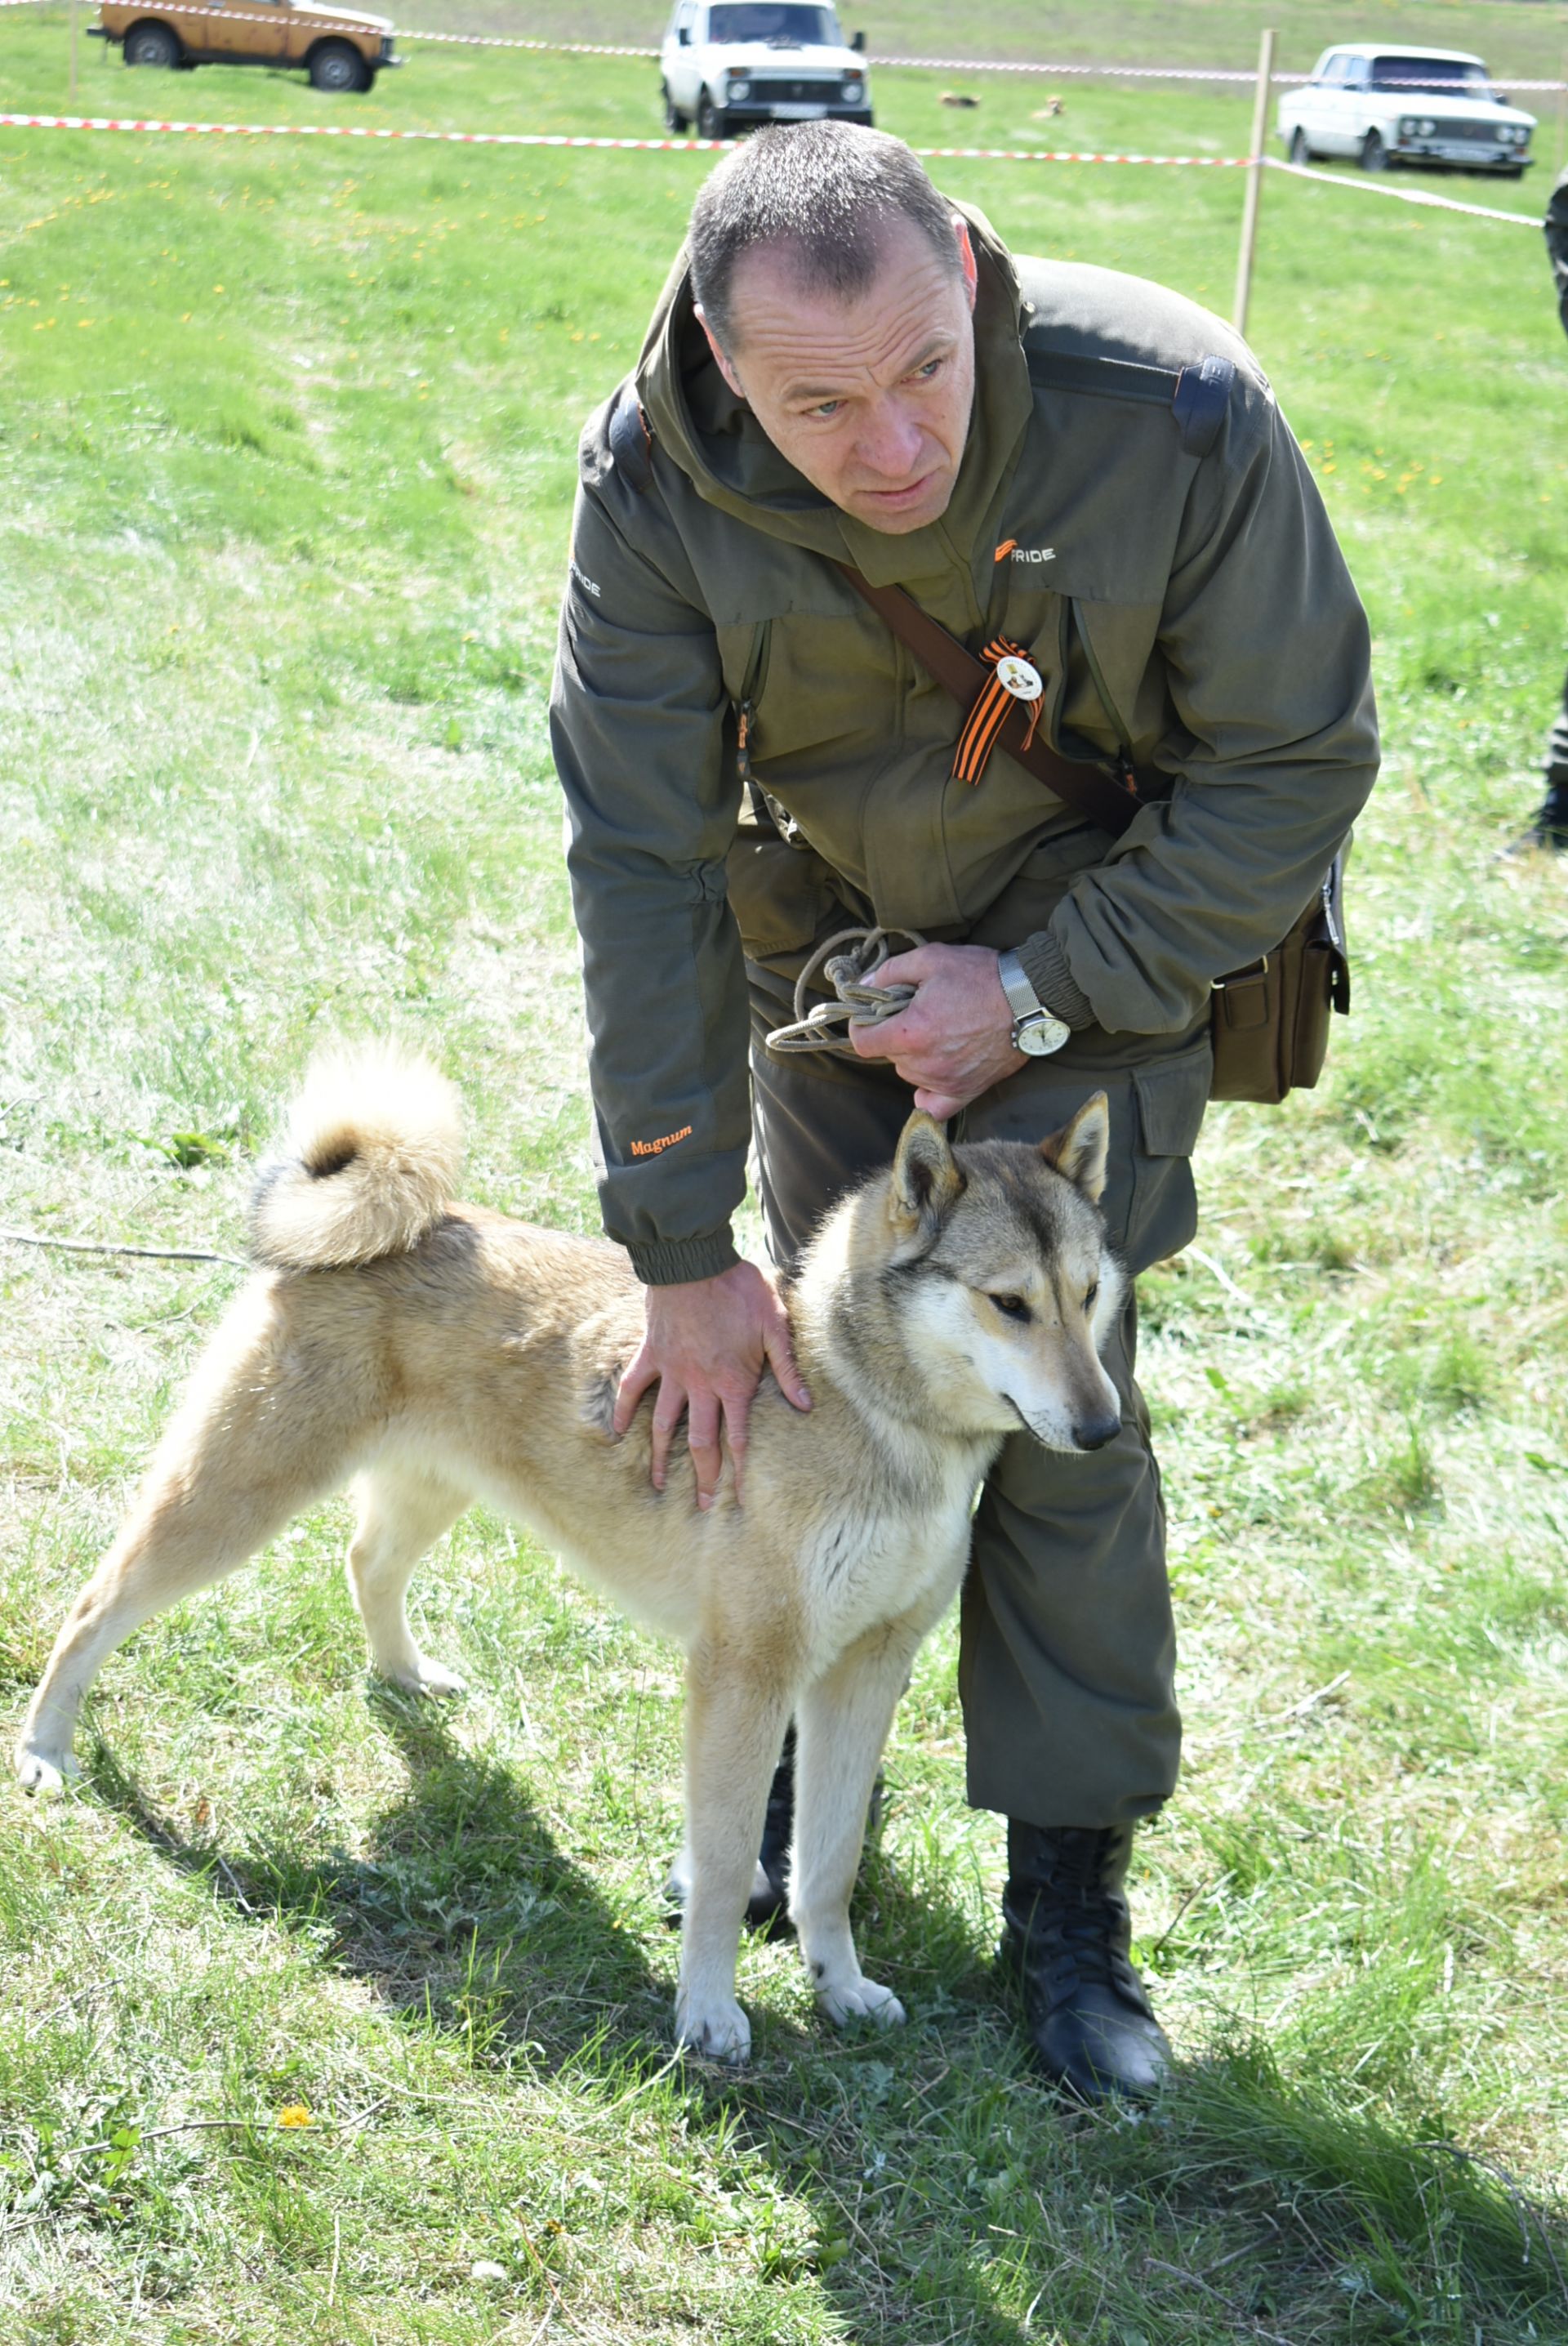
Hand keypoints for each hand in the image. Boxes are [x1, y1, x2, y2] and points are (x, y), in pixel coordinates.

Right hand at [613, 1259, 810, 1510]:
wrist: (694, 1259)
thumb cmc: (740, 1289)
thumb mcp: (775, 1325)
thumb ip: (787, 1368)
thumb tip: (805, 1405)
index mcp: (733, 1381)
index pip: (739, 1438)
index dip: (741, 1471)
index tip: (739, 1500)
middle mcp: (700, 1385)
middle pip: (700, 1442)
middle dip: (703, 1476)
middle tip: (702, 1505)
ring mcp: (671, 1371)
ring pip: (663, 1424)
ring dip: (661, 1458)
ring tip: (659, 1485)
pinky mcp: (650, 1355)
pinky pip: (633, 1388)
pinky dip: (624, 1411)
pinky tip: (617, 1433)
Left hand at [849, 943, 1024, 1118]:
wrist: (1029, 998)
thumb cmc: (981, 976)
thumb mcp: (931, 959)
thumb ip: (890, 972)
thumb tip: (863, 987)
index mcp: (911, 1032)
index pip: (863, 1043)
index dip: (862, 1026)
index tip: (871, 1015)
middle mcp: (925, 1063)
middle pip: (889, 1057)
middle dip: (895, 1035)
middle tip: (917, 1013)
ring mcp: (945, 1081)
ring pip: (910, 1074)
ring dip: (914, 1057)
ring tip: (938, 1032)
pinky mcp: (966, 1090)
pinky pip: (933, 1106)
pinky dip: (927, 1094)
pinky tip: (932, 1075)